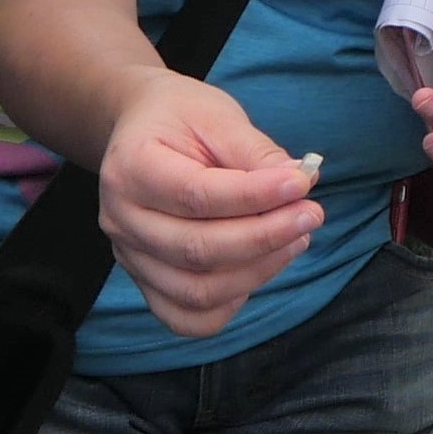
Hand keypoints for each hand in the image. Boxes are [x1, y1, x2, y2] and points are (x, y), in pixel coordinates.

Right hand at [96, 76, 320, 337]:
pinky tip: (260, 267)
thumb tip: (300, 183)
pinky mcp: (145, 281)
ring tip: (296, 237)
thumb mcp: (218, 116)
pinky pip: (187, 317)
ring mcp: (129, 256)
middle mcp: (121, 218)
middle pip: (197, 249)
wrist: (141, 129)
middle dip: (266, 237)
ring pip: (196, 291)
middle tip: (311, 214)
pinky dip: (230, 303)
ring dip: (258, 270)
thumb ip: (255, 152)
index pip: (196, 195)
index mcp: (132, 168)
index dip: (254, 196)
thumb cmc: (182, 120)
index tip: (302, 186)